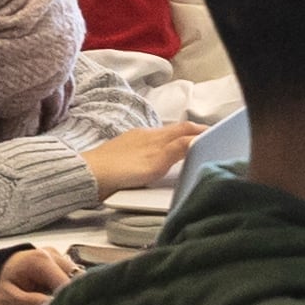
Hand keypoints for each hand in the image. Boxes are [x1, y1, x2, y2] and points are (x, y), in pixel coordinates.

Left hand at [0, 240, 78, 304]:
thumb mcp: (8, 299)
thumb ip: (32, 303)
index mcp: (40, 260)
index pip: (66, 283)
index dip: (71, 301)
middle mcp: (52, 254)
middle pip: (76, 278)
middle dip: (74, 297)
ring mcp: (56, 256)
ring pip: (77, 277)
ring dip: (71, 292)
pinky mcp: (58, 261)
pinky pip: (71, 276)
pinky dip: (68, 288)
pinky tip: (59, 300)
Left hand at [82, 123, 197, 191]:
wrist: (89, 176)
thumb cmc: (122, 171)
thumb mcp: (155, 162)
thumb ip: (177, 149)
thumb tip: (198, 137)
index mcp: (156, 136)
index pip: (184, 129)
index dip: (201, 130)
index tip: (216, 133)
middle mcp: (145, 135)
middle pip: (173, 130)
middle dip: (190, 132)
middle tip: (205, 138)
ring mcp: (132, 142)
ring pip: (160, 137)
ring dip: (176, 139)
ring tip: (186, 147)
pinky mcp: (122, 152)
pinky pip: (148, 144)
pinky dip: (160, 147)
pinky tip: (157, 156)